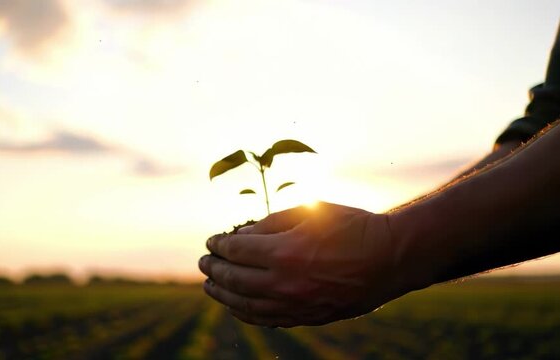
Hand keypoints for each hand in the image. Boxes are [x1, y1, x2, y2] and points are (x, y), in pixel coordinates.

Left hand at [198, 202, 407, 326]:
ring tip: (210, 286)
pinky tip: (236, 307)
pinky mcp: (307, 317)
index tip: (211, 241)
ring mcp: (295, 305)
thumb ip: (272, 223)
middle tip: (203, 263)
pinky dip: (245, 313)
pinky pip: (266, 320)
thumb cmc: (353, 227)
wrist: (391, 258)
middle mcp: (284, 283)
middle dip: (213, 270)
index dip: (219, 245)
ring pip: (245, 305)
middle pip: (234, 279)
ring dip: (222, 295)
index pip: (236, 251)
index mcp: (284, 251)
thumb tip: (241, 234)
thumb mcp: (311, 211)